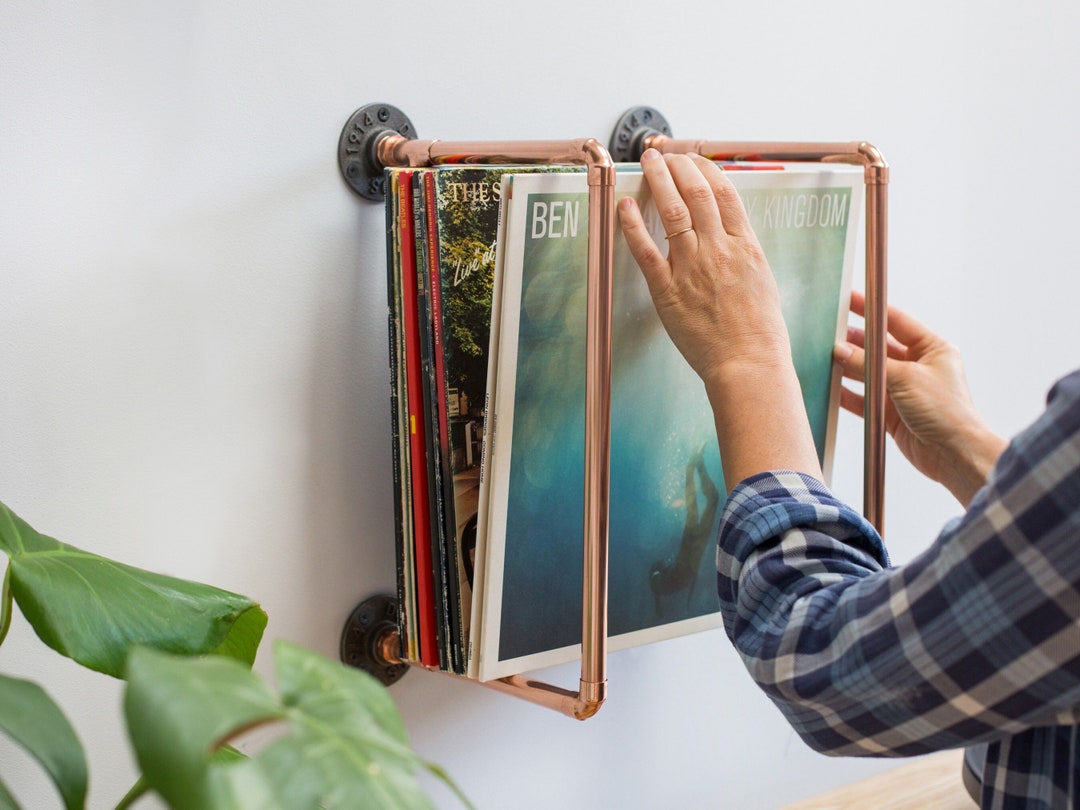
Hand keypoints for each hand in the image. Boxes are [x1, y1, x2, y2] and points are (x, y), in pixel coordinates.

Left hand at [618, 150, 821, 486]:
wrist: (749, 363)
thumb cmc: (760, 333)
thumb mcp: (763, 281)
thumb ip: (744, 254)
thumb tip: (730, 236)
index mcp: (745, 246)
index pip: (724, 192)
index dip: (706, 168)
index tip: (694, 158)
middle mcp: (719, 249)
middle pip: (697, 192)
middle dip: (678, 165)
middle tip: (664, 153)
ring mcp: (692, 267)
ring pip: (673, 211)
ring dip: (658, 181)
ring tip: (647, 163)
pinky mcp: (668, 290)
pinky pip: (646, 251)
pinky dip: (632, 225)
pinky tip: (624, 206)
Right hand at [835, 291, 1006, 505]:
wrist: (954, 454)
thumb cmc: (946, 412)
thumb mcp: (906, 378)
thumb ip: (869, 364)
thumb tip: (840, 351)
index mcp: (932, 349)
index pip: (896, 322)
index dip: (872, 311)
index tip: (850, 300)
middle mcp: (918, 367)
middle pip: (879, 348)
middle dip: (856, 341)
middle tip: (831, 332)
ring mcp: (904, 390)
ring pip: (869, 373)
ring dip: (849, 367)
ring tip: (826, 358)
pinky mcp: (891, 412)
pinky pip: (864, 398)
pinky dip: (848, 394)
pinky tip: (832, 387)